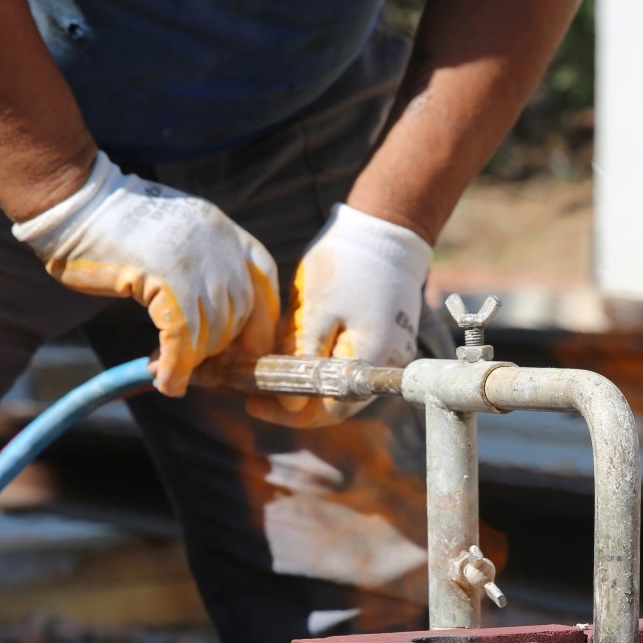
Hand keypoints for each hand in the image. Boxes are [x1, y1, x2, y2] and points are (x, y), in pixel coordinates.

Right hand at [12, 151, 278, 395]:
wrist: (78, 203)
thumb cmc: (117, 227)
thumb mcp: (179, 236)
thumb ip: (204, 268)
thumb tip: (214, 322)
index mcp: (226, 232)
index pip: (265, 283)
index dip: (260, 321)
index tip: (245, 347)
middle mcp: (221, 246)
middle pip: (239, 314)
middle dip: (218, 347)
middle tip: (193, 364)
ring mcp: (198, 264)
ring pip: (212, 332)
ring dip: (192, 362)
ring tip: (168, 372)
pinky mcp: (169, 283)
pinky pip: (183, 340)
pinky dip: (175, 369)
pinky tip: (164, 381)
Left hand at [246, 203, 431, 427]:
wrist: (386, 230)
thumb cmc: (347, 265)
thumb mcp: (315, 310)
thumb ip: (304, 359)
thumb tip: (291, 406)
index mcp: (369, 360)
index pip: (327, 411)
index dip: (288, 412)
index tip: (253, 401)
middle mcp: (385, 365)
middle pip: (334, 402)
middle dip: (293, 400)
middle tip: (254, 390)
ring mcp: (389, 354)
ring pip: (340, 385)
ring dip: (306, 384)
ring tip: (269, 372)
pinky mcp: (386, 340)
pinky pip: (349, 365)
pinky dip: (322, 365)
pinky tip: (295, 353)